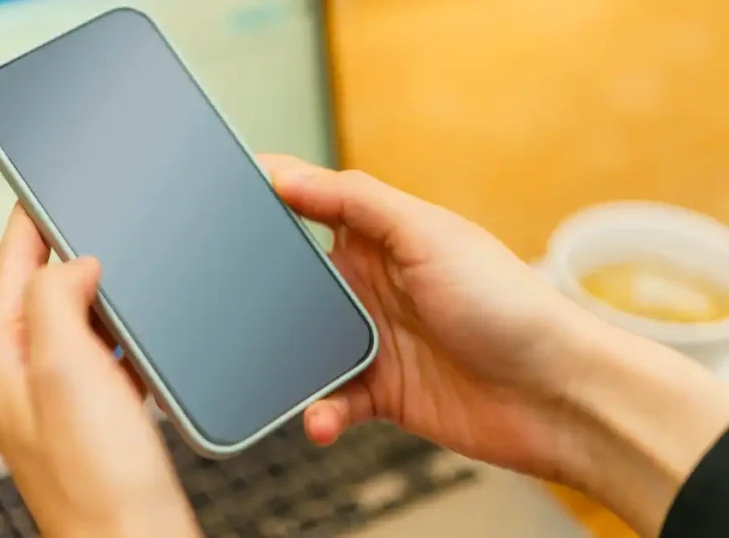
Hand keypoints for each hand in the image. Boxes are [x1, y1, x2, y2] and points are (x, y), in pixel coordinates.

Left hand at [0, 204, 198, 537]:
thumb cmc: (97, 479)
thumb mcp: (64, 367)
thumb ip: (56, 298)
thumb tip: (74, 262)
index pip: (8, 269)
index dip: (27, 221)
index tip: (39, 182)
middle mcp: (22, 377)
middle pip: (41, 291)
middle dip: (68, 252)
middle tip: (93, 214)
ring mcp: (60, 397)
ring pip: (78, 322)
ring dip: (100, 294)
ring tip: (125, 266)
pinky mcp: (97, 414)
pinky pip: (105, 355)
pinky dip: (123, 335)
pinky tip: (144, 335)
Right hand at [262, 155, 728, 536]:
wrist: (558, 395)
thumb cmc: (507, 303)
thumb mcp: (428, 234)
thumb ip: (355, 201)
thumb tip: (285, 173)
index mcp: (380, 238)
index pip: (309, 210)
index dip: (268, 205)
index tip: (218, 206)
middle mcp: (372, 286)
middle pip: (295, 285)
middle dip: (259, 296)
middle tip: (221, 305)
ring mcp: (375, 340)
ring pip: (303, 348)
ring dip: (286, 364)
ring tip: (272, 376)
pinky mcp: (382, 392)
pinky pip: (331, 401)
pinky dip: (321, 412)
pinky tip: (323, 419)